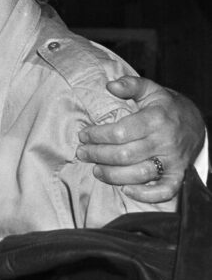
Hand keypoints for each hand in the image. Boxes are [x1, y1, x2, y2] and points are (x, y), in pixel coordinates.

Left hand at [76, 76, 204, 202]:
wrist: (197, 123)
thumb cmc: (166, 107)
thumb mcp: (151, 89)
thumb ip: (131, 85)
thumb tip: (110, 85)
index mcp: (155, 119)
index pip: (120, 132)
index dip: (97, 135)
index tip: (83, 135)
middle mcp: (164, 142)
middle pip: (124, 155)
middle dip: (98, 155)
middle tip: (82, 153)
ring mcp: (172, 161)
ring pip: (139, 174)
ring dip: (113, 175)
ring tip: (95, 170)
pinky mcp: (178, 175)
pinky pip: (164, 191)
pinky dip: (146, 195)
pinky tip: (126, 190)